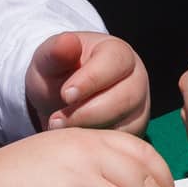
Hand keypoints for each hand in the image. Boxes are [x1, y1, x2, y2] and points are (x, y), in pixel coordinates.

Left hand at [26, 31, 150, 134]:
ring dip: (90, 131)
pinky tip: (75, 141)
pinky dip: (98, 145)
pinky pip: (122, 144)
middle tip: (56, 121)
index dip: (91, 80)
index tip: (65, 95)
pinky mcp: (135, 131)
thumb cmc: (58, 72)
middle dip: (88, 112)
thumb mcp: (48, 59)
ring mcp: (139, 107)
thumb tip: (67, 42)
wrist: (60, 98)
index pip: (115, 62)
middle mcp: (136, 78)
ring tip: (60, 131)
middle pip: (125, 97)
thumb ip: (56, 51)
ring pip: (126, 124)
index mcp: (119, 53)